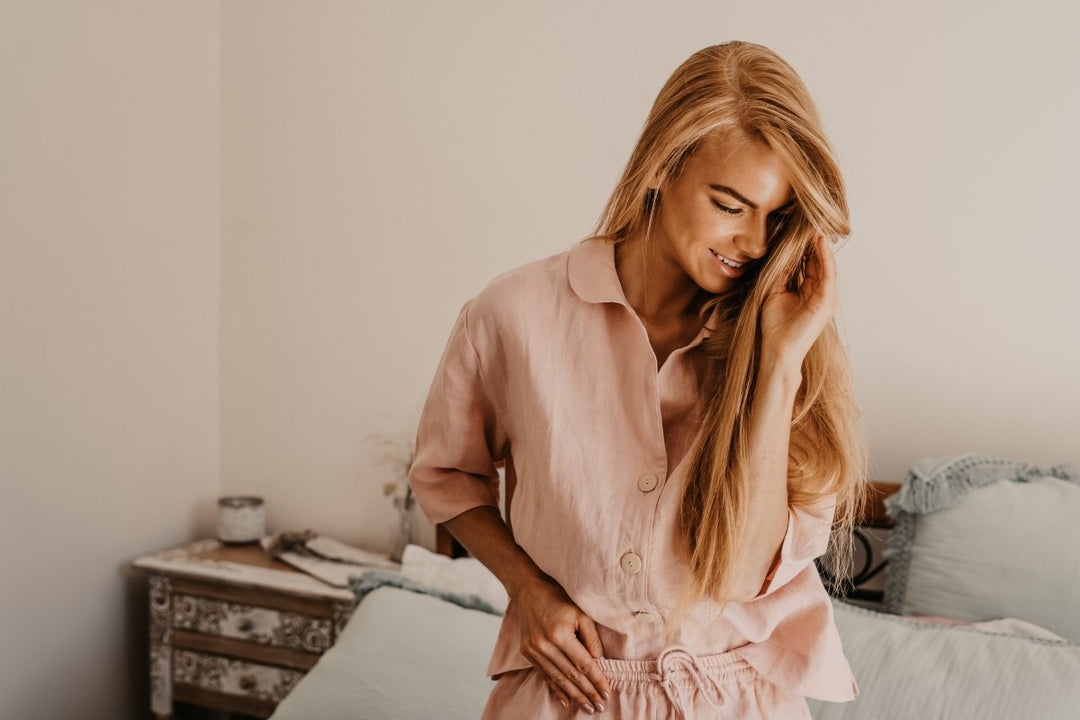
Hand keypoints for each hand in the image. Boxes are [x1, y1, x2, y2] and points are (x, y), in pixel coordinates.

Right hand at [512, 573, 610, 712]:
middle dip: (587, 693)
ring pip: (558, 678)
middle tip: (600, 707)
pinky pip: (544, 674)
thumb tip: (599, 661)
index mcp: (560, 634)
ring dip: (574, 695)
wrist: (528, 590)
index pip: (583, 664)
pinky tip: (566, 700)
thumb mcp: (581, 613)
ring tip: (587, 707)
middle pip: (571, 675)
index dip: (596, 680)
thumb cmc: (559, 599)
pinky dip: (556, 688)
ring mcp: (534, 650)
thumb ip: (591, 637)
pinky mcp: (527, 652)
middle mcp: (545, 645)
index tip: (607, 693)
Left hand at [759, 234, 837, 366]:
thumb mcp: (774, 291)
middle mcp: (819, 292)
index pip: (807, 262)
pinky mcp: (827, 302)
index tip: (797, 227)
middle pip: (817, 260)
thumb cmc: (774, 326)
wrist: (777, 350)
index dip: (803, 246)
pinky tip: (819, 243)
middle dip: (812, 241)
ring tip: (814, 226)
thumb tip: (782, 252)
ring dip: (820, 245)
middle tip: (807, 220)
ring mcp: (825, 297)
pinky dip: (825, 258)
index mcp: (807, 290)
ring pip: (825, 264)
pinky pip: (828, 274)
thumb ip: (781, 273)